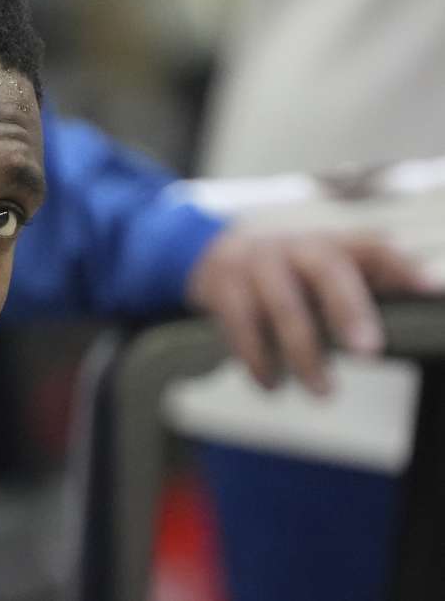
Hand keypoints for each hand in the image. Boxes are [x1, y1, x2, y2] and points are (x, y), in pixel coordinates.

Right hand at [185, 227, 440, 394]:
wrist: (213, 259)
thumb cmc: (288, 275)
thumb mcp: (324, 271)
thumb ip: (369, 286)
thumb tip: (426, 303)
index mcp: (331, 244)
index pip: (372, 246)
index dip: (402, 267)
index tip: (432, 291)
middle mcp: (296, 248)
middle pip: (326, 269)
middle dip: (348, 310)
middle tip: (368, 352)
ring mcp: (257, 266)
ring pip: (282, 306)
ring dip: (304, 352)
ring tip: (322, 392)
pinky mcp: (224, 289)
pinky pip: (242, 325)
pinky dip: (257, 359)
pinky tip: (271, 384)